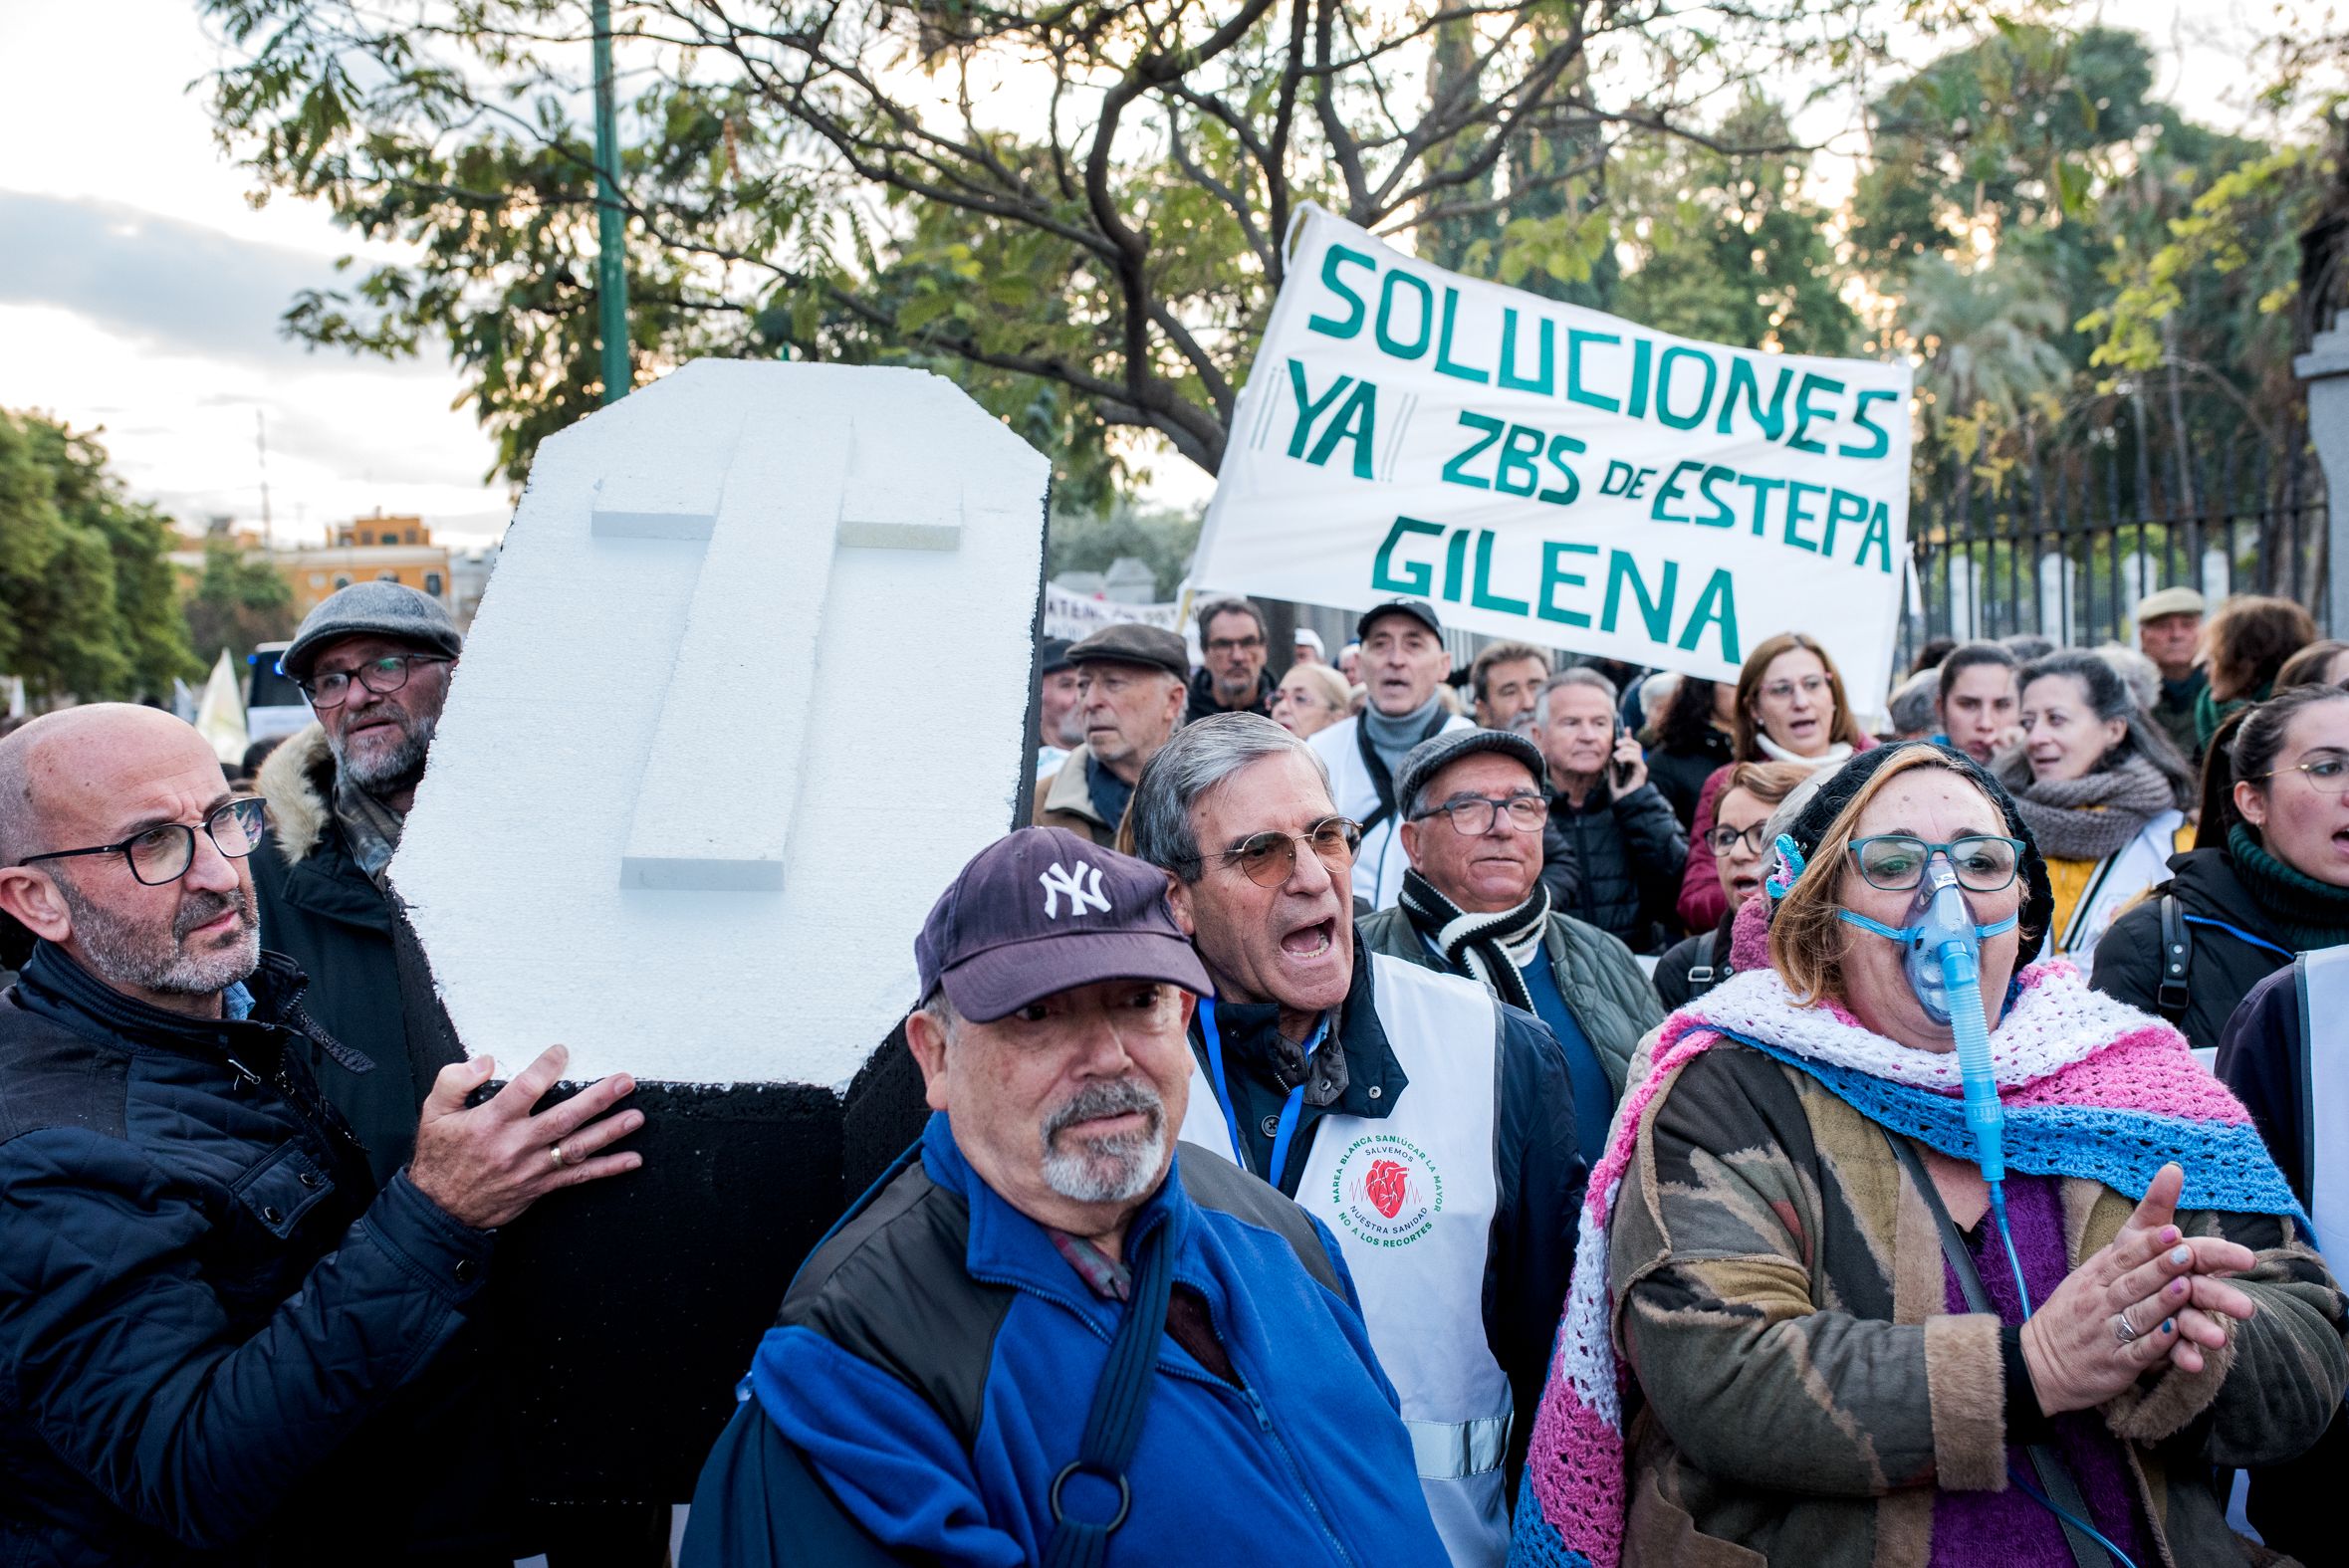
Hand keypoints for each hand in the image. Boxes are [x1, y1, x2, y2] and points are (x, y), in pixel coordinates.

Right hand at [408, 1045, 643, 1229]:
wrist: (439, 1209)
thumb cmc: (440, 1157)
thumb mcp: (434, 1112)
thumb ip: (454, 1080)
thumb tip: (486, 1061)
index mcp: (492, 1122)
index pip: (527, 1088)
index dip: (547, 1067)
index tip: (562, 1051)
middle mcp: (516, 1144)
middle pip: (564, 1118)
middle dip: (599, 1098)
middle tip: (625, 1081)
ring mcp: (532, 1167)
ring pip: (577, 1147)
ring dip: (610, 1132)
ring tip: (636, 1117)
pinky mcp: (540, 1186)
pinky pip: (578, 1177)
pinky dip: (607, 1169)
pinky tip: (632, 1160)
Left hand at [1611, 734, 1647, 794]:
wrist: (1624, 804)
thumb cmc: (1619, 793)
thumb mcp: (1613, 775)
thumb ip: (1613, 765)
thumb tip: (1612, 754)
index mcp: (1631, 764)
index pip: (1632, 747)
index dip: (1629, 737)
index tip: (1626, 728)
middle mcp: (1637, 764)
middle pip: (1636, 745)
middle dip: (1627, 741)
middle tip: (1616, 744)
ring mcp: (1641, 768)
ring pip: (1636, 750)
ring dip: (1624, 750)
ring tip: (1615, 757)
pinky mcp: (1641, 772)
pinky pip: (1636, 759)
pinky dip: (1627, 756)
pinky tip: (1618, 759)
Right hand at [2018, 1164, 2257, 1413]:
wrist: (2040, 1363)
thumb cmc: (2072, 1317)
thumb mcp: (2085, 1281)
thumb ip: (2118, 1260)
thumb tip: (2148, 1230)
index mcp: (2094, 1281)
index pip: (2122, 1259)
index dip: (2148, 1245)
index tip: (2173, 1231)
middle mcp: (2099, 1304)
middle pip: (2132, 1282)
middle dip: (2160, 1267)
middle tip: (2187, 1251)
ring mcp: (2107, 1334)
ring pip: (2137, 1315)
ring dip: (2162, 1301)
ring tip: (2185, 1286)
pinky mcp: (2116, 1364)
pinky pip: (2137, 1353)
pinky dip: (2156, 1343)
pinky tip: (2174, 1333)